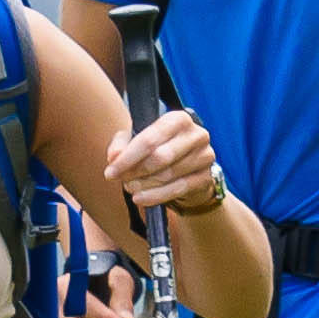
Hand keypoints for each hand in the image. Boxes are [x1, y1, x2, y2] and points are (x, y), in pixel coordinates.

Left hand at [100, 108, 224, 224]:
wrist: (189, 172)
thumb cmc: (160, 150)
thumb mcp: (137, 142)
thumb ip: (122, 145)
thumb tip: (114, 157)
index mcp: (179, 119)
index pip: (150, 138)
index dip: (128, 157)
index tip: (110, 172)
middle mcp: (196, 134)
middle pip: (160, 157)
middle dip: (135, 171)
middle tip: (121, 180)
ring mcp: (205, 156)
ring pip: (167, 175)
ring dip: (144, 184)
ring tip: (130, 187)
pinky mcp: (207, 177)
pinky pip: (178, 188)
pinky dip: (156, 196)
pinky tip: (141, 198)